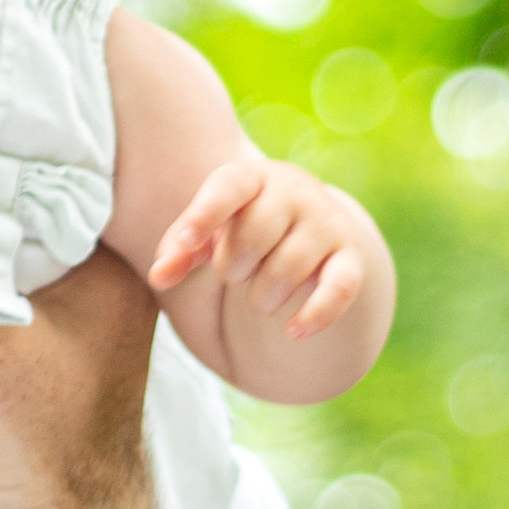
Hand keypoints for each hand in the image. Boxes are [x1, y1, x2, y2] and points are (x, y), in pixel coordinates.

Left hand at [148, 155, 364, 340]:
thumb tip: (158, 277)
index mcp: (252, 177)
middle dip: (233, 267)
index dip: (205, 216)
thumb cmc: (241, 225)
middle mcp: (294, 192)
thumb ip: (180, 250)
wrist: (304, 220)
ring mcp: (326, 223)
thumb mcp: (208, 230)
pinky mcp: (349, 258)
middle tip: (234, 273)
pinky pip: (340, 288)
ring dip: (263, 295)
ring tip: (259, 295)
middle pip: (255, 236)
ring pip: (289, 268)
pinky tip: (293, 331)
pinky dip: (316, 314)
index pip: (228, 189)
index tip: (186, 244)